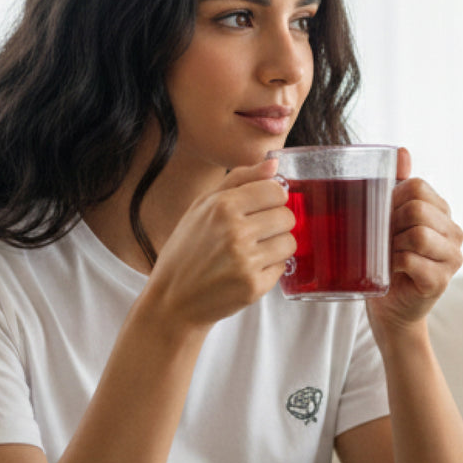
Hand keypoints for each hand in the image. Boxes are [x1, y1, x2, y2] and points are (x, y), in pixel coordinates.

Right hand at [145, 159, 295, 329]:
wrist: (174, 300)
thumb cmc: (186, 250)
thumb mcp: (201, 206)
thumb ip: (239, 180)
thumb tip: (274, 162)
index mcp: (222, 206)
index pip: (276, 191)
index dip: (273, 198)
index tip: (263, 207)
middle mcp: (235, 232)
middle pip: (287, 216)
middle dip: (276, 223)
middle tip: (256, 233)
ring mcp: (246, 261)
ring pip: (289, 242)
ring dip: (276, 246)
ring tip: (253, 251)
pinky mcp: (254, 286)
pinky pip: (283, 267)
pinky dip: (270, 268)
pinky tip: (248, 270)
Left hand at [367, 147, 462, 338]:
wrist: (390, 308)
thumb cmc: (388, 260)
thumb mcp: (389, 219)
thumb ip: (397, 185)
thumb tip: (402, 151)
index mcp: (443, 213)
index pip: (418, 187)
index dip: (393, 199)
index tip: (384, 219)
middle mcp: (455, 233)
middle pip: (417, 209)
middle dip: (391, 223)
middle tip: (384, 241)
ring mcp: (452, 258)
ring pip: (417, 234)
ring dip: (392, 245)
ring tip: (388, 256)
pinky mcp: (441, 281)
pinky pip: (411, 260)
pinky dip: (393, 264)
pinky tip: (391, 271)